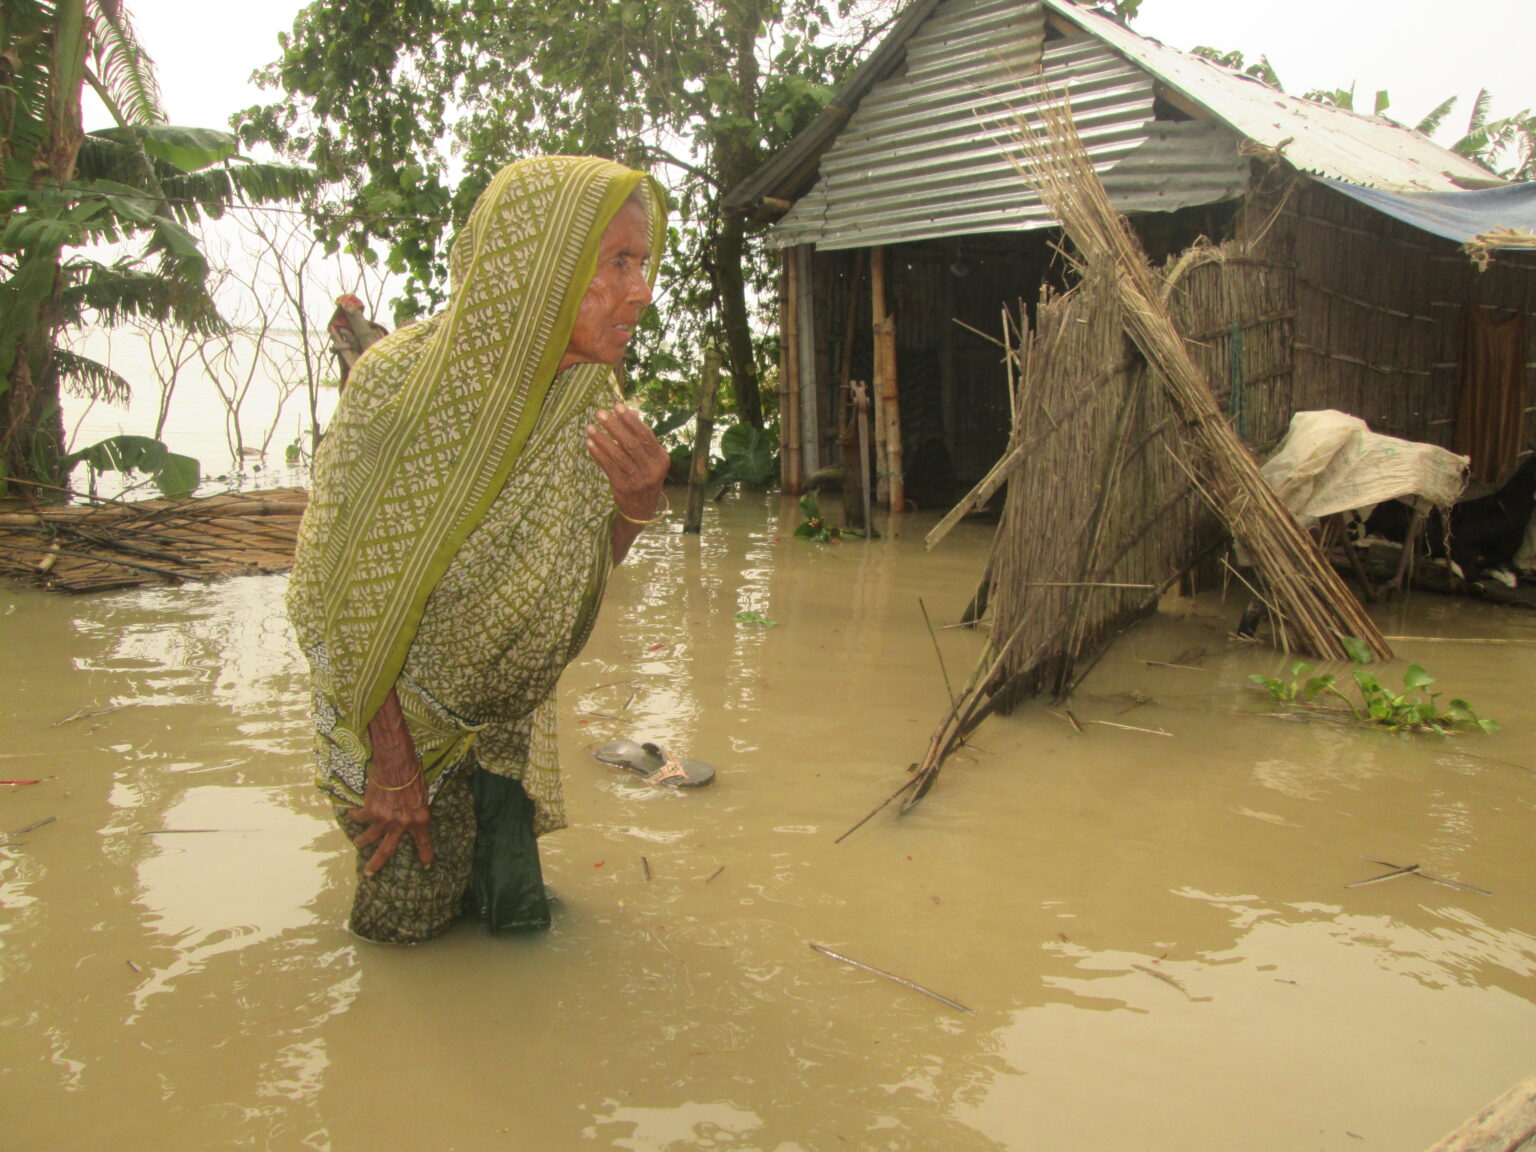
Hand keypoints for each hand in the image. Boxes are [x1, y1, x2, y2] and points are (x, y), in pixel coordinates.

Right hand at [349, 689, 434, 876]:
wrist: (395, 762)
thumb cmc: (413, 774)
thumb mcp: (422, 795)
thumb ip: (416, 810)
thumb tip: (408, 818)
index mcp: (420, 819)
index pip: (424, 841)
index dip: (425, 853)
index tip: (426, 865)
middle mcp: (401, 824)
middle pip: (387, 850)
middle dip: (377, 864)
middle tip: (369, 873)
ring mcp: (384, 820)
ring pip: (369, 838)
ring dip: (362, 842)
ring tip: (358, 844)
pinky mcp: (370, 811)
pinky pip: (360, 818)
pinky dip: (356, 817)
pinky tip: (353, 815)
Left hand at [585, 402, 669, 521]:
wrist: (642, 509)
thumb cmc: (646, 475)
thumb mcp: (650, 458)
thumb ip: (641, 436)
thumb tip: (631, 411)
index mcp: (661, 459)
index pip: (646, 435)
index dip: (630, 420)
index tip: (617, 406)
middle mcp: (651, 470)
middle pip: (631, 444)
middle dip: (614, 427)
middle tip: (600, 413)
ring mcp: (637, 480)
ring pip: (617, 455)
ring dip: (602, 439)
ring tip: (590, 427)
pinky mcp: (622, 487)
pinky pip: (608, 467)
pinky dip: (598, 454)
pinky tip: (589, 443)